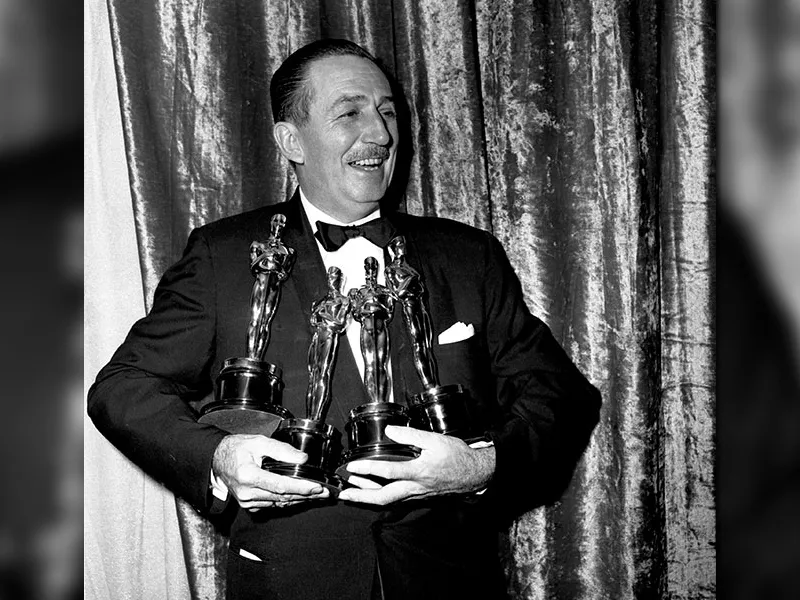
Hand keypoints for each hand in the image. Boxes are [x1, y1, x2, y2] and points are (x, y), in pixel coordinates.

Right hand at [211, 434, 328, 510]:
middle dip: (306, 495)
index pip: (281, 486)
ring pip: (279, 503)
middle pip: (283, 497)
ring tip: (317, 495)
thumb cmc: (236, 448)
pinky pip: (272, 505)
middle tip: (325, 493)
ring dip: (299, 500)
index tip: (317, 487)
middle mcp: (247, 492)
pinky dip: (287, 501)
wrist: (217, 459)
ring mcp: (247, 501)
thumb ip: (282, 450)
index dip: (301, 488)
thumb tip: (303, 459)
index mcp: (248, 475)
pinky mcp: (248, 505)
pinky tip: (300, 497)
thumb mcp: (259, 442)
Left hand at [337, 426, 495, 505]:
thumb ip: (411, 435)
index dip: (367, 470)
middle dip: (360, 497)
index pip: (387, 473)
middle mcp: (415, 488)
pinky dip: (382, 498)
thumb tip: (391, 430)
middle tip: (344, 494)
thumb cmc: (458, 457)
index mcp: (418, 472)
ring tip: (353, 492)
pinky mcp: (420, 497)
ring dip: (369, 497)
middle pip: (382, 498)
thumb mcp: (435, 440)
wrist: (476, 475)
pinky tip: (374, 492)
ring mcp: (417, 495)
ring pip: (388, 501)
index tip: (352, 467)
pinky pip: (397, 500)